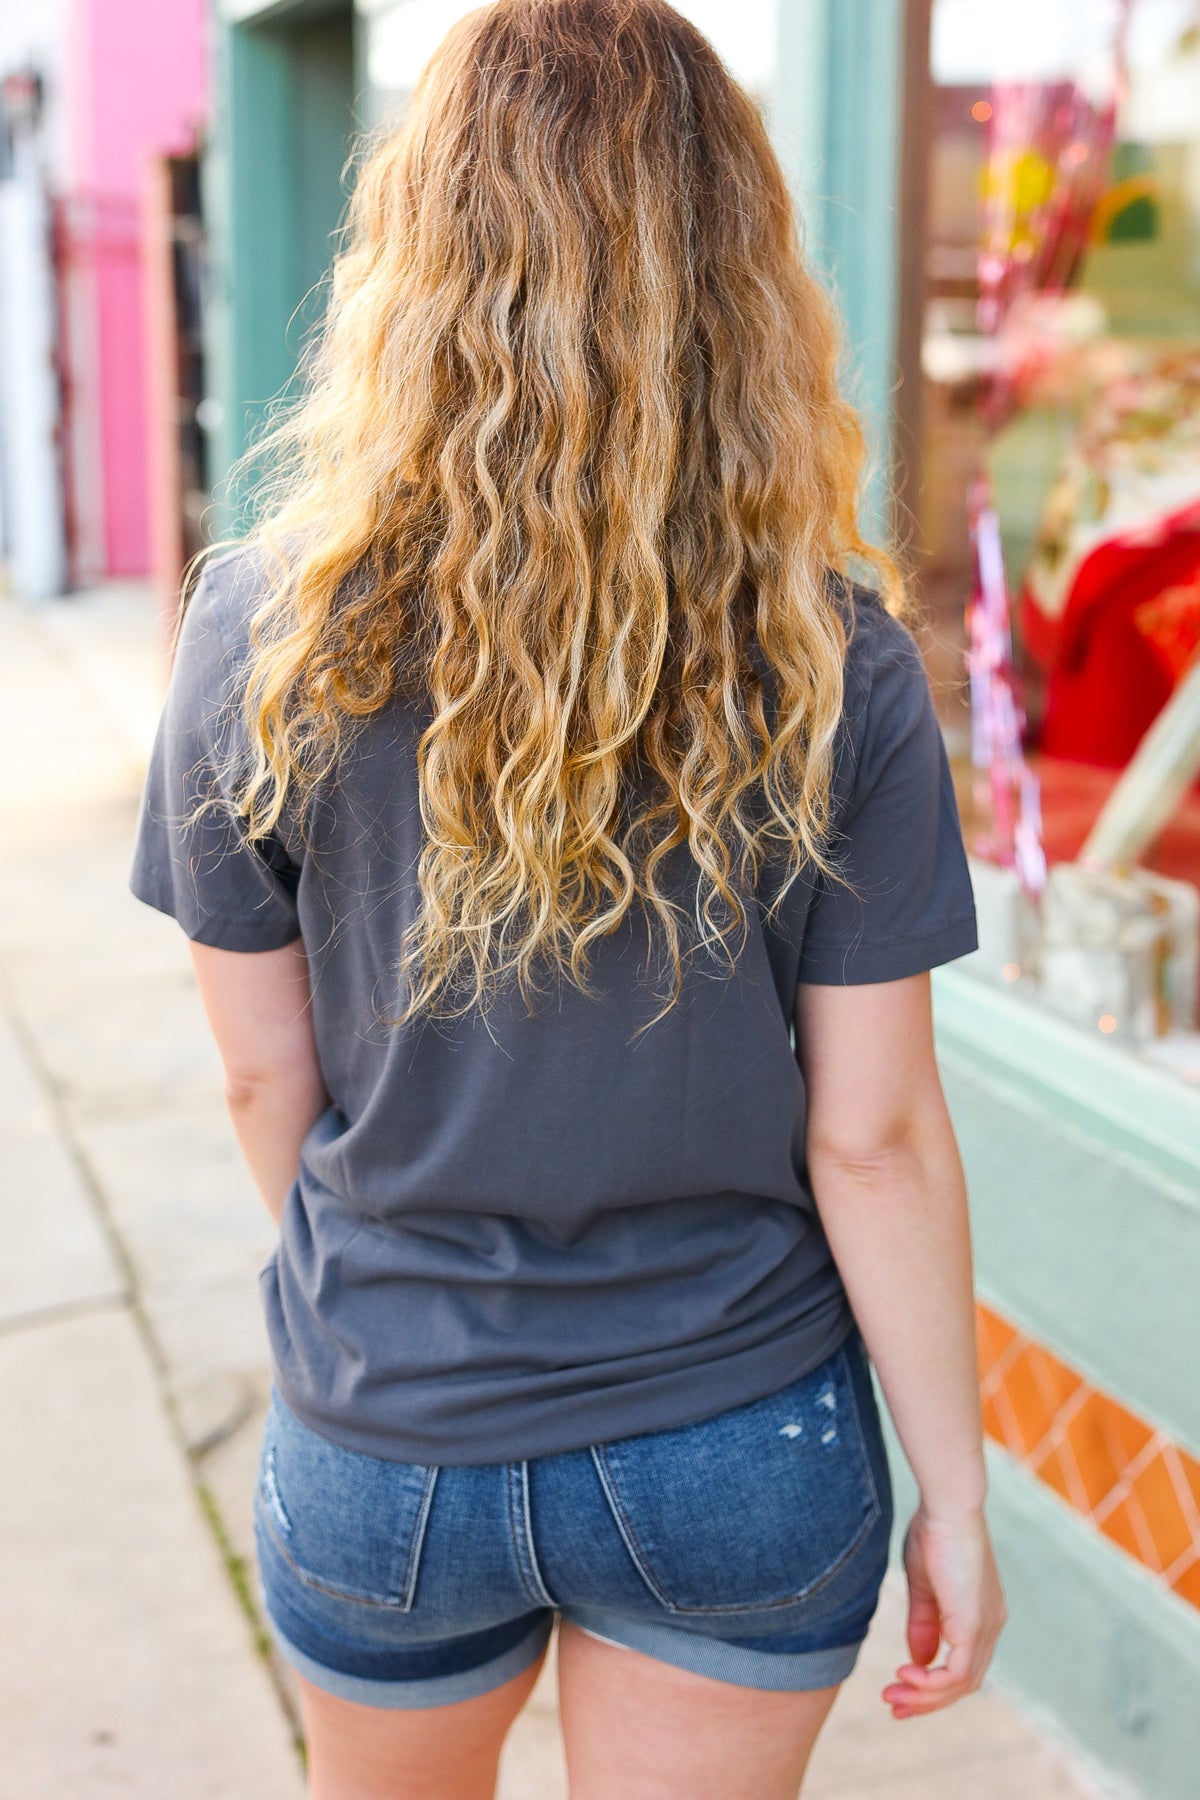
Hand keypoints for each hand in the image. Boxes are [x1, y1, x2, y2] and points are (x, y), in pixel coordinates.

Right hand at [881, 1504, 1006, 1718]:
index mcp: (981, 1613)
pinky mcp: (974, 1625)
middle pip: (964, 1683)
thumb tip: (918, 1660)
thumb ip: (924, 1622)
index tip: (899, 1688)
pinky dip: (931, 1682)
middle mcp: (991, 1625)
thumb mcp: (924, 1584)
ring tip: (892, 1693)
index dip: (933, 1683)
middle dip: (926, 1699)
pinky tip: (905, 1672)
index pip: (963, 1664)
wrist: (948, 1504)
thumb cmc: (934, 1531)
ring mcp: (986, 1626)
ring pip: (961, 1684)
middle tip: (892, 1705)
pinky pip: (957, 1673)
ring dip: (925, 1696)